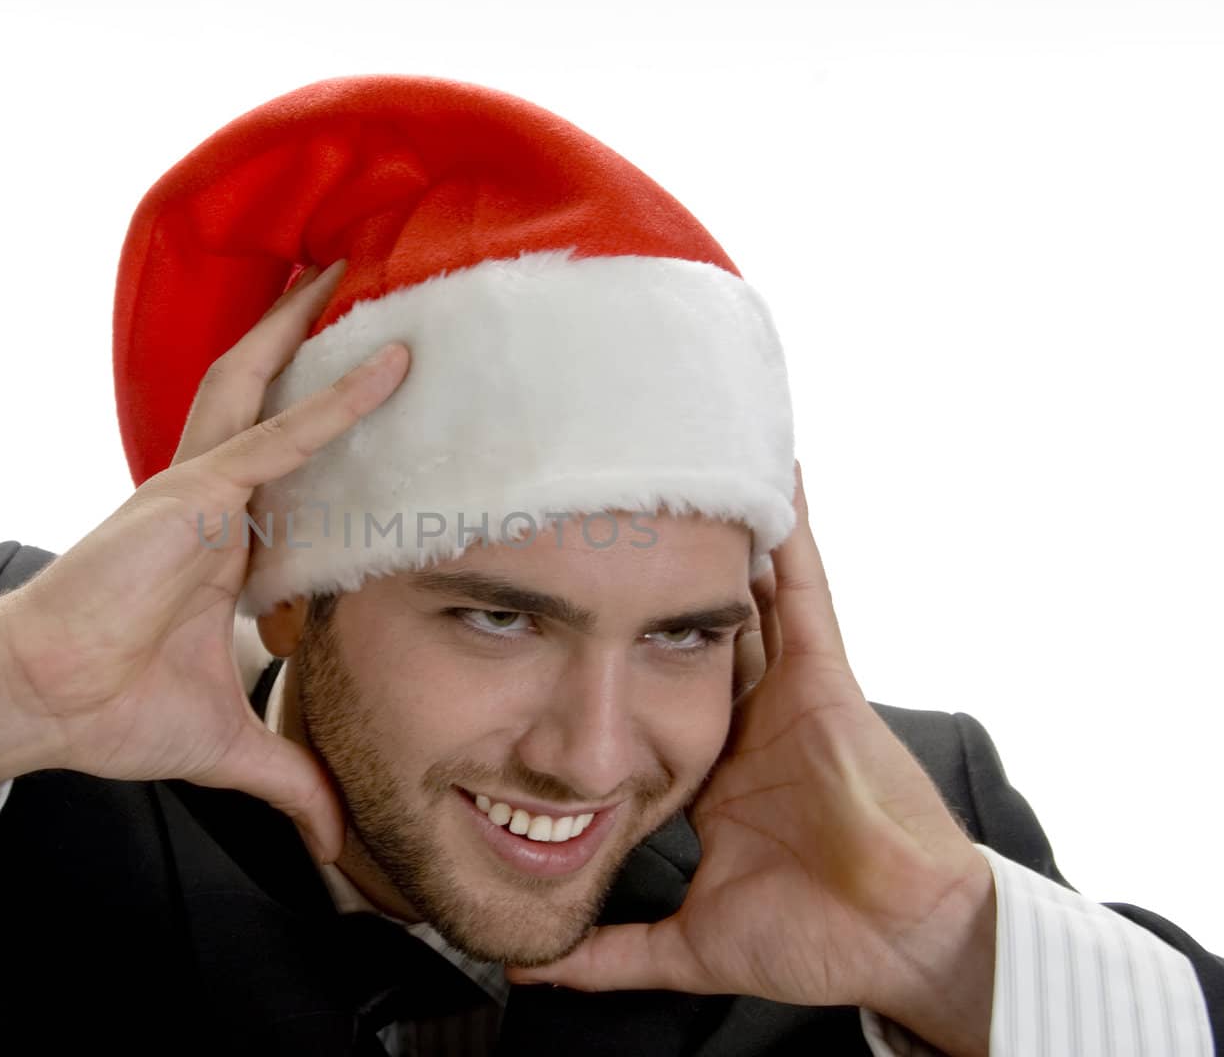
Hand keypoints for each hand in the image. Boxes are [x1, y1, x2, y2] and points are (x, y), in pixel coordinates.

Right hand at [0, 261, 408, 864]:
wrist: (44, 707)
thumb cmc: (114, 710)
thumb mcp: (232, 744)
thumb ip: (292, 781)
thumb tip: (339, 842)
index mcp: (221, 547)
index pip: (284, 468)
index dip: (325, 425)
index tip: (376, 395)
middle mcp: (211, 503)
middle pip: (266, 398)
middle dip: (302, 338)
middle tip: (354, 284)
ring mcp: (200, 493)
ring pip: (265, 390)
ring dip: (308, 330)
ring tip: (351, 271)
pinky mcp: (193, 500)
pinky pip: (277, 440)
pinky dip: (334, 405)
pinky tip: (387, 369)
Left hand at [508, 465, 996, 1056]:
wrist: (902, 941)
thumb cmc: (817, 941)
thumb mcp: (688, 946)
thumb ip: (609, 953)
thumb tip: (527, 966)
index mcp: (712, 768)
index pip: (653, 692)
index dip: (613, 648)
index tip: (565, 605)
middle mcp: (746, 717)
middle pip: (692, 627)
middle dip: (656, 572)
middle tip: (608, 505)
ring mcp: (787, 691)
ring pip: (742, 594)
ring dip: (713, 534)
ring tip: (672, 463)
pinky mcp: (826, 677)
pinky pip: (804, 589)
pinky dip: (790, 533)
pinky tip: (773, 475)